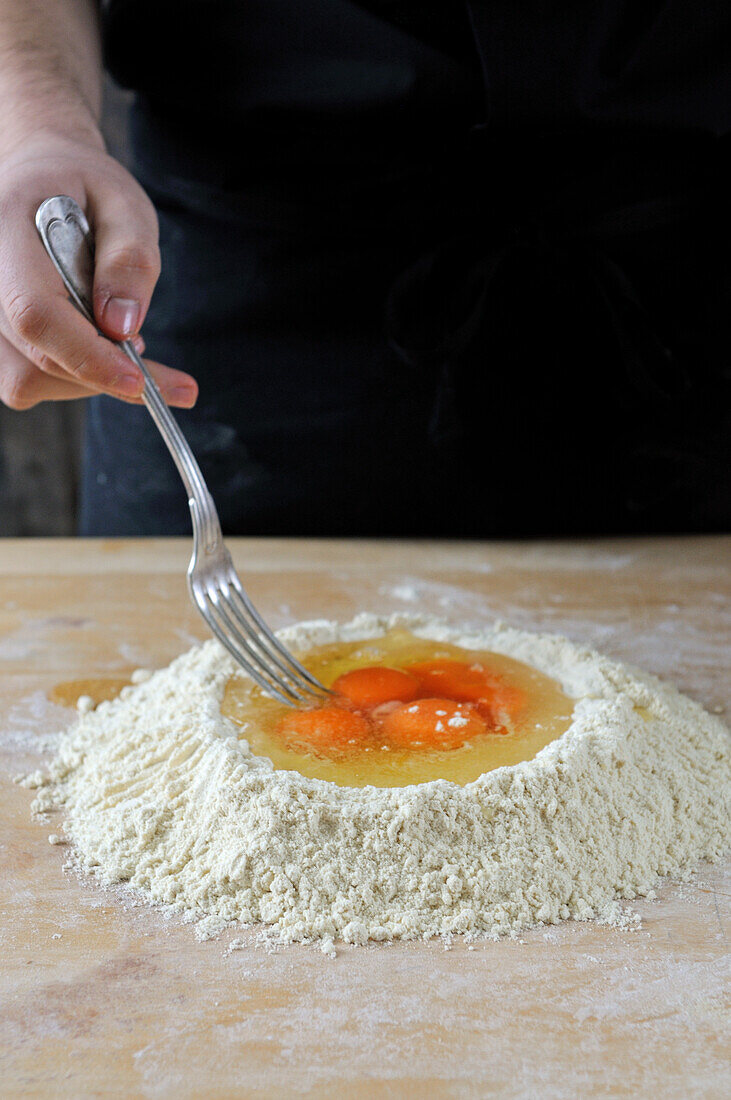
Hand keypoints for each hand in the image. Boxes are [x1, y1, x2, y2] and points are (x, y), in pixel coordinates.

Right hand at [0, 133, 197, 409]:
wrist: (40, 179)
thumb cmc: (82, 187)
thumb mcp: (123, 205)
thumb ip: (129, 260)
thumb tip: (122, 327)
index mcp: (5, 234)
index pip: (36, 313)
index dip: (88, 356)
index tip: (138, 380)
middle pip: (36, 358)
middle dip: (102, 372)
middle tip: (148, 356)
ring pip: (30, 380)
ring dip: (87, 376)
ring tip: (115, 336)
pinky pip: (26, 381)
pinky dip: (70, 377)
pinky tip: (92, 346)